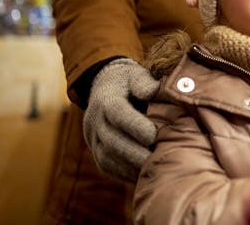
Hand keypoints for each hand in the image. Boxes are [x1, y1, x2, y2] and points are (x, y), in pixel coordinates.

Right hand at [83, 58, 160, 181]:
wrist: (105, 88)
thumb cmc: (128, 81)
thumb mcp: (135, 74)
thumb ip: (144, 82)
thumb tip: (154, 90)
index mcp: (106, 98)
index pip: (117, 113)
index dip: (133, 125)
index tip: (152, 135)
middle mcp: (95, 120)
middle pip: (111, 140)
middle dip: (134, 152)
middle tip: (156, 159)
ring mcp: (93, 138)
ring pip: (107, 157)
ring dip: (130, 166)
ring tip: (154, 169)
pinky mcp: (96, 152)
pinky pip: (108, 166)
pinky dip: (126, 173)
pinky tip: (145, 175)